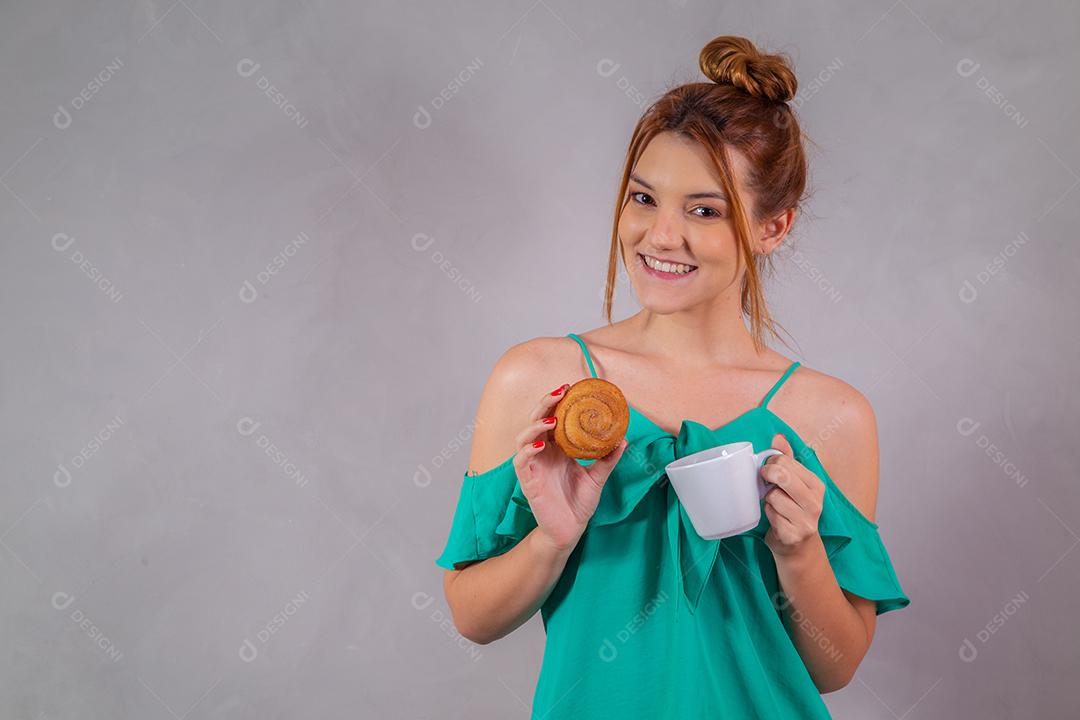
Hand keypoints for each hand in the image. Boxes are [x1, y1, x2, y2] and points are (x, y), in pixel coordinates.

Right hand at [513, 383, 627, 554]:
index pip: (553, 417)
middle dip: (545, 404)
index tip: (570, 387)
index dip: (558, 402)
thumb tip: (624, 439)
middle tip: (560, 392)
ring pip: (523, 437)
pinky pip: (521, 460)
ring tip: (551, 421)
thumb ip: (607, 458)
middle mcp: (543, 452)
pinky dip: (528, 450)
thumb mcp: (597, 477)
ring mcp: (533, 465)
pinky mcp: (527, 480)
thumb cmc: (578, 503)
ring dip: (536, 425)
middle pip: (536, 420)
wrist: (569, 530)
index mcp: (557, 448)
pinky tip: (540, 446)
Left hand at [760, 433, 824, 557]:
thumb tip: (778, 437)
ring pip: (772, 496)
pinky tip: (775, 518)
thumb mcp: (795, 483)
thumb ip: (787, 459)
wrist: (799, 546)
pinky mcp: (792, 535)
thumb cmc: (794, 509)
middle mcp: (815, 502)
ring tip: (774, 504)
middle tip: (764, 480)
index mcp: (816, 485)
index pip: (786, 462)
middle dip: (767, 475)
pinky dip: (768, 514)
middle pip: (781, 476)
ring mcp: (805, 520)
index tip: (769, 470)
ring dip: (767, 499)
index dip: (771, 463)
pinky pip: (770, 515)